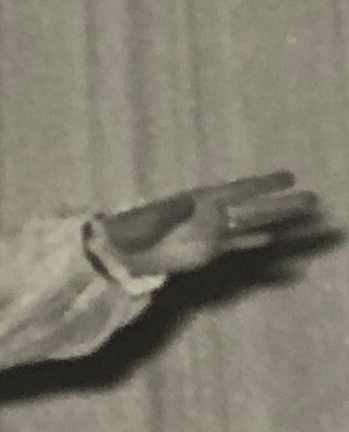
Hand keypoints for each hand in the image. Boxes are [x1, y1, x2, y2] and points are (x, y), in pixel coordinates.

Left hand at [98, 171, 321, 276]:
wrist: (118, 253)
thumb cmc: (132, 229)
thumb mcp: (152, 216)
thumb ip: (174, 212)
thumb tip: (195, 207)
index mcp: (199, 199)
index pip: (238, 189)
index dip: (263, 184)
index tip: (289, 177)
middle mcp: (210, 214)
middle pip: (252, 208)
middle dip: (281, 205)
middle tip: (313, 199)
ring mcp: (209, 234)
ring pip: (249, 226)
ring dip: (274, 222)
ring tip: (304, 218)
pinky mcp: (203, 253)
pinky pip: (233, 246)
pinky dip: (251, 242)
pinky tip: (270, 240)